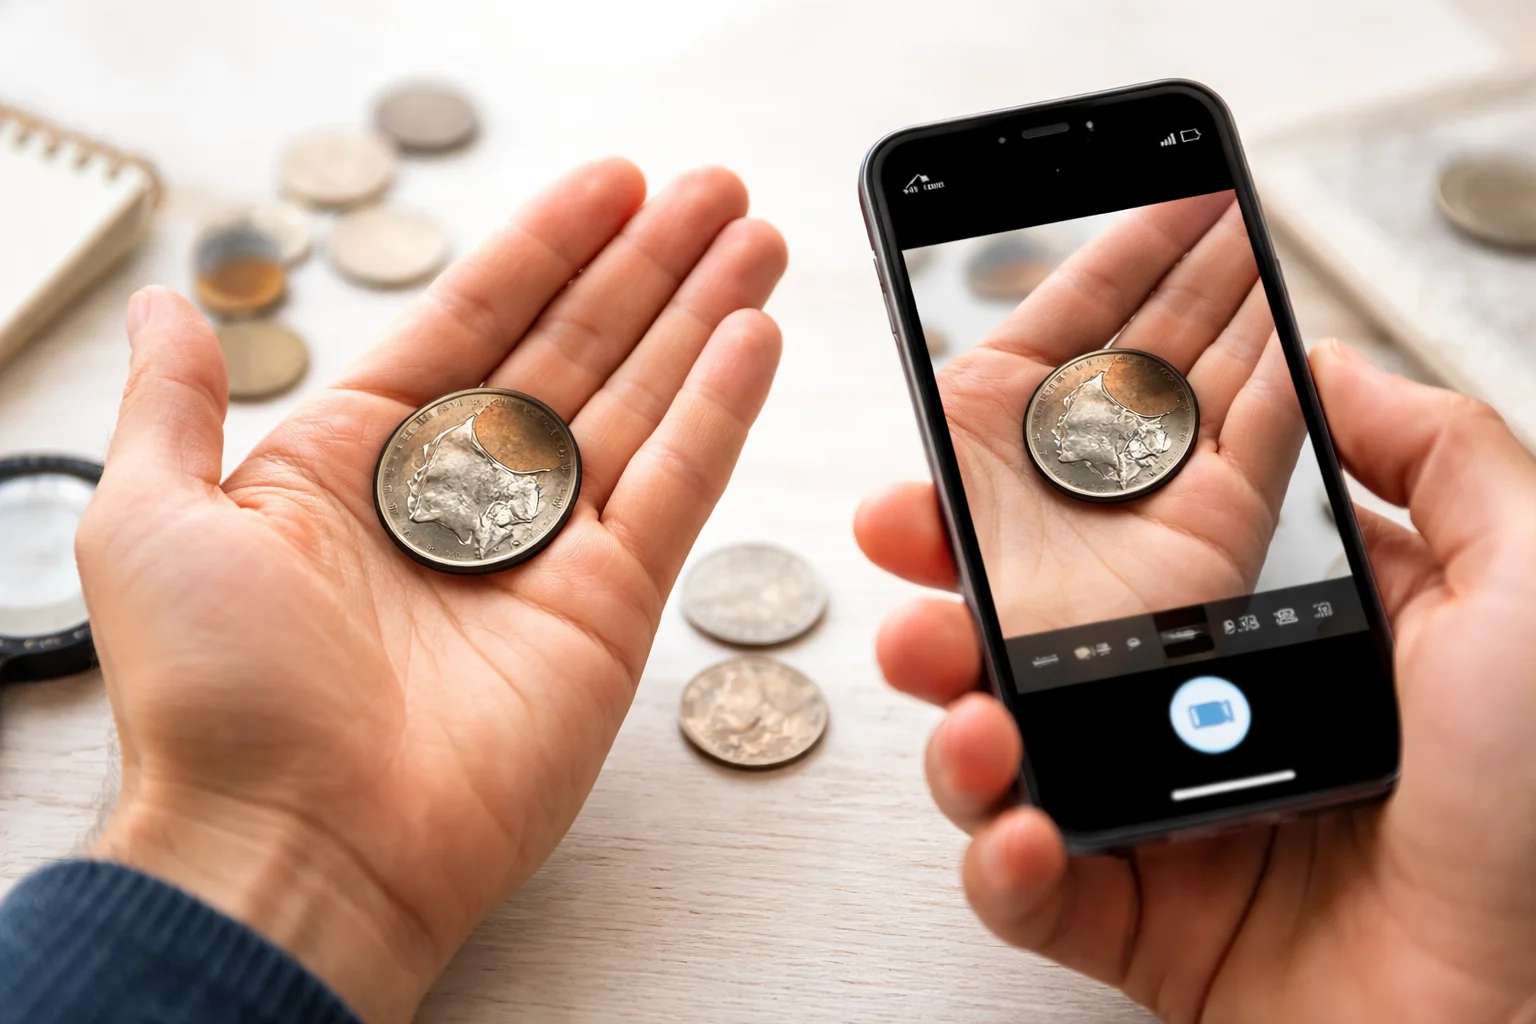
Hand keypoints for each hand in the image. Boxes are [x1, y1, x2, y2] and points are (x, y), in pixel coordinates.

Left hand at [78, 159, 786, 1022]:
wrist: (295, 843)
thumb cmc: (214, 697)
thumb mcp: (150, 519)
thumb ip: (177, 402)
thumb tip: (168, 305)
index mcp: (362, 462)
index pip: (475, 321)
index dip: (547, 246)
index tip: (612, 186)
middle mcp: (463, 499)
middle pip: (576, 349)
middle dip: (648, 264)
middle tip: (712, 193)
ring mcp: (545, 552)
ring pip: (640, 404)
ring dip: (700, 317)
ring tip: (751, 238)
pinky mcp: (609, 608)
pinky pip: (676, 487)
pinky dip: (719, 409)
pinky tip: (752, 336)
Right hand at [857, 343, 1535, 1020]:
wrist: (1529, 1011)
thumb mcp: (1527, 584)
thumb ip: (1440, 454)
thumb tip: (1334, 367)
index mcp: (1271, 628)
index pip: (1120, 554)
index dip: (1033, 517)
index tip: (966, 482)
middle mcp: (1200, 713)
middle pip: (1032, 653)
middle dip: (947, 622)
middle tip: (916, 604)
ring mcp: (1161, 816)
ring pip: (1009, 763)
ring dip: (955, 739)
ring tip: (972, 725)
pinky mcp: (1138, 921)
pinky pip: (1032, 890)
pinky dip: (1002, 866)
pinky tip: (1025, 837)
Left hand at [872, 193, 1302, 633]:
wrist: (1056, 749)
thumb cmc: (980, 674)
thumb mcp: (930, 590)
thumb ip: (917, 531)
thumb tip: (883, 513)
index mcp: (995, 437)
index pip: (1075, 308)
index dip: (1128, 244)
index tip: (1173, 187)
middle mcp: (1078, 456)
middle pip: (1150, 331)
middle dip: (1189, 267)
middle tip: (1223, 204)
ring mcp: (1152, 487)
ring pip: (1207, 369)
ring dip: (1238, 304)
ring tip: (1258, 237)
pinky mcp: (1219, 527)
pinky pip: (1263, 431)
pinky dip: (1284, 379)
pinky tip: (1294, 324)